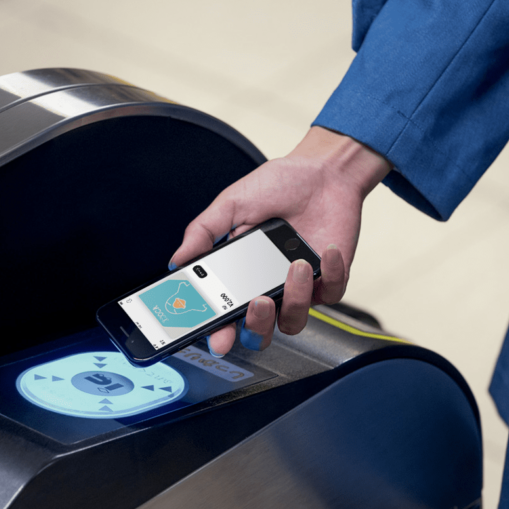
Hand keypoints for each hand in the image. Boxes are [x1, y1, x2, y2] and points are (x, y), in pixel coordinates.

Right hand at [169, 127, 390, 356]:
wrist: (322, 172)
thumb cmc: (277, 187)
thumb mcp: (231, 204)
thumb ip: (203, 232)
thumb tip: (178, 260)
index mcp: (238, 276)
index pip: (224, 315)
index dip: (218, 332)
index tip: (216, 336)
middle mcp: (267, 288)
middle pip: (258, 333)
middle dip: (256, 327)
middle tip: (257, 304)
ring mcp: (299, 289)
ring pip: (293, 321)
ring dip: (294, 298)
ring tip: (295, 266)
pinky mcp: (329, 281)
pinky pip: (330, 295)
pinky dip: (330, 274)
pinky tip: (325, 251)